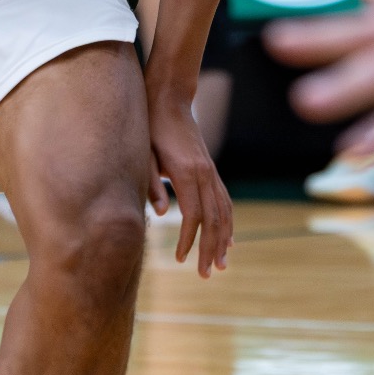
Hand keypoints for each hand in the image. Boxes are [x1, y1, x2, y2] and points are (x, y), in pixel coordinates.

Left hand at [146, 93, 231, 278]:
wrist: (169, 100)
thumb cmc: (151, 128)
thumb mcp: (144, 155)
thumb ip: (152, 184)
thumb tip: (163, 213)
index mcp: (187, 172)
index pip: (192, 215)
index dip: (187, 240)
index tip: (179, 259)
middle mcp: (204, 174)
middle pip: (213, 219)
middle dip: (210, 249)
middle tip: (207, 275)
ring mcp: (210, 171)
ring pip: (224, 212)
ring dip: (223, 240)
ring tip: (222, 265)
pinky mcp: (210, 169)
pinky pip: (225, 200)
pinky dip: (228, 222)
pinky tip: (229, 239)